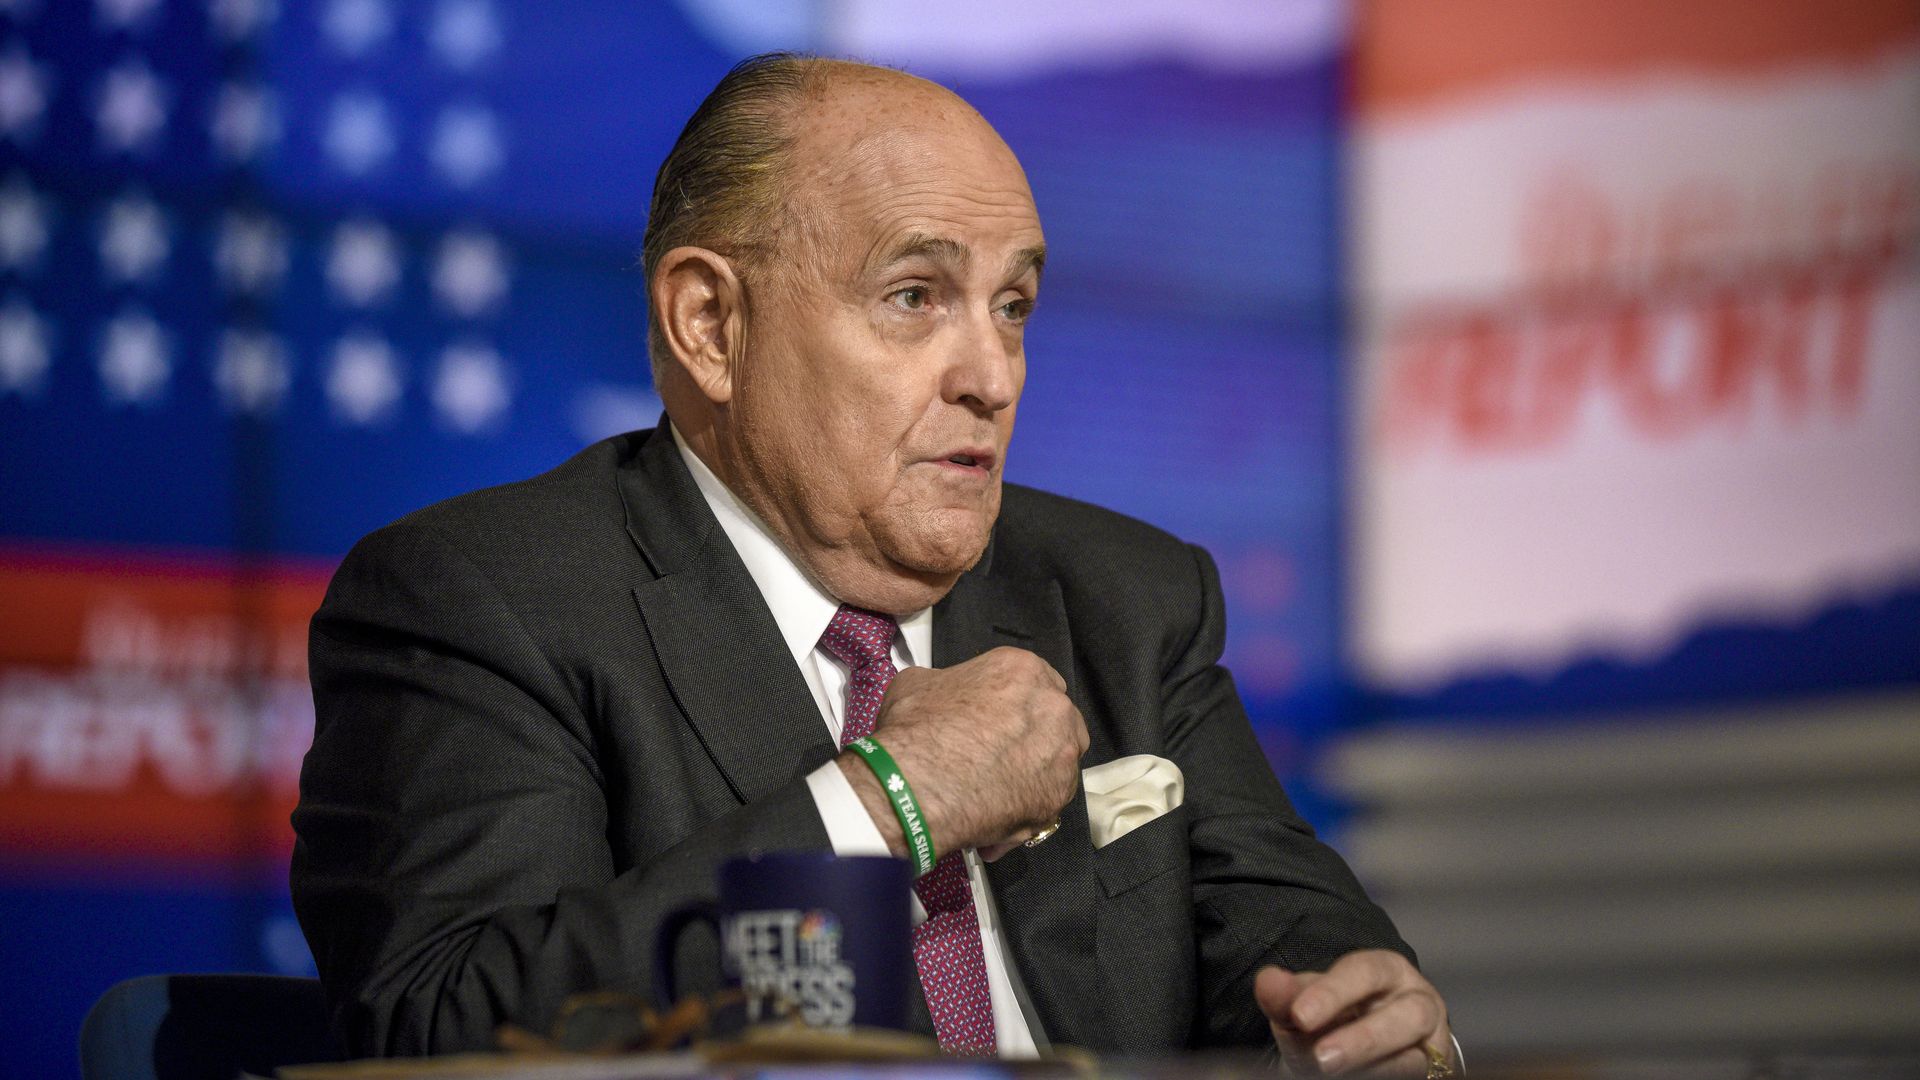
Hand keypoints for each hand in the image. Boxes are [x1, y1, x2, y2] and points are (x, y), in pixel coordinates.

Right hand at [838, 646, 1086, 856]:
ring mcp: (1062, 753)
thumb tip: (941, 695)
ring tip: (1000, 784)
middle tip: (1002, 751)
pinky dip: (1028, 804)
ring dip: (1037, 769)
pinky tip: (997, 809)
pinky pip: (1049, 798)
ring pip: (1060, 760)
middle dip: (1035, 734)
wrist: (916, 787)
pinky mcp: (1057, 795)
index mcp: (1023, 670)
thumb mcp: (917, 684)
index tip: (1003, 717)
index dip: (1018, 701)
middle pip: (1056, 719)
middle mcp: (1053, 707)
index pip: (1036, 680)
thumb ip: (946, 683)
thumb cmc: (917, 732)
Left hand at [1255, 951, 1453, 1077]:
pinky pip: (1416, 1078)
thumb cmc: (1336, 1019)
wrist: (1359, 1053)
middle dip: (1363, 1038)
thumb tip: (1266, 981)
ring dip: (1374, 1068)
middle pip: (1407, 1015)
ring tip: (1331, 1073)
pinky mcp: (1433, 1074)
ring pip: (1415, 1059)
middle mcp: (1419, 1003)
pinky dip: (1380, 1079)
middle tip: (1322, 1057)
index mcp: (1388, 971)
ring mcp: (1431, 1045)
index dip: (1333, 993)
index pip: (1365, 972)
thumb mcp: (1308, 1006)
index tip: (1300, 1015)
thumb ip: (1288, 996)